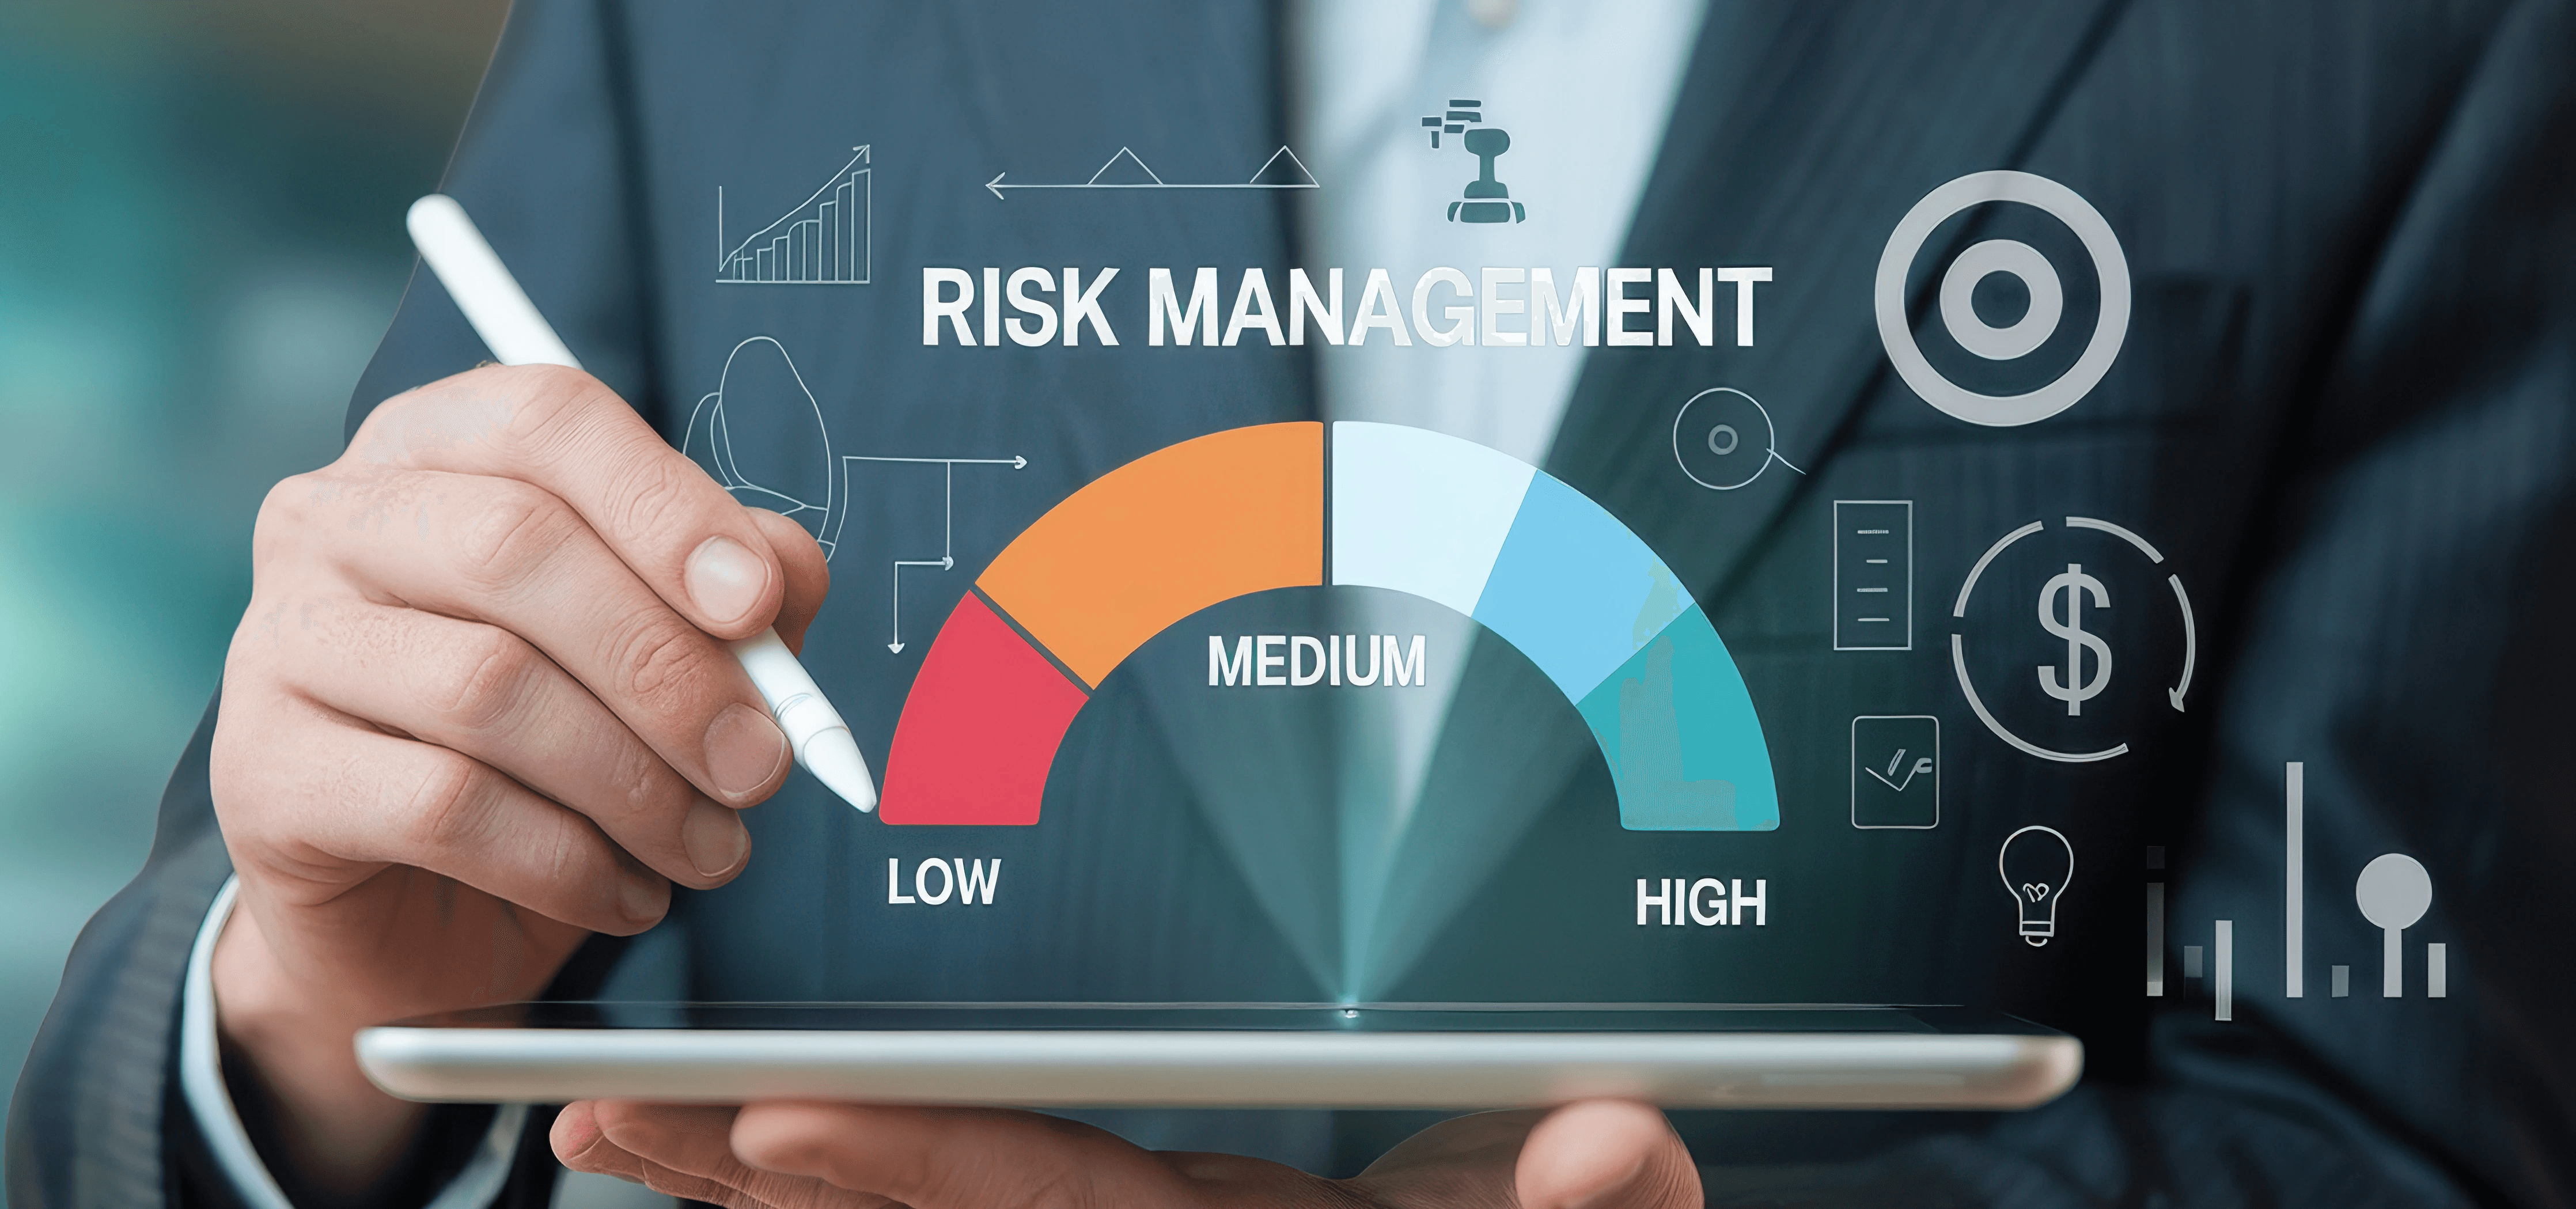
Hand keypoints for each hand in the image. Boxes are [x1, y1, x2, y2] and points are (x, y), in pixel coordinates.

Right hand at [208, 365, 826, 1195]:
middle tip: (762, 765)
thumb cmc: (552, 747)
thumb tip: (785, 578)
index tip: (758, 606)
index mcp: (436, 448)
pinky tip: (626, 893)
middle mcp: (334, 519)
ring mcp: (280, 642)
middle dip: (670, 668)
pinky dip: (569, 862)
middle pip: (517, 547)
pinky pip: (445, 806)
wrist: (416, 911)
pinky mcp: (266, 775)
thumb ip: (735, 595)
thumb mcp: (662, 649)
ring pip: (489, 686)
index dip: (666, 507)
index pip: (547, 419)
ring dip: (636, 784)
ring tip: (709, 847)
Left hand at [551, 1098, 1701, 1208]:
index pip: (1055, 1203)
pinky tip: (744, 1143)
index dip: (912, 1163)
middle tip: (591, 1114)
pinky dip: (842, 1179)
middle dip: (750, 1172)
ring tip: (603, 1122)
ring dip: (751, 1174)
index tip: (767, 1115)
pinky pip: (974, 1203)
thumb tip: (1609, 1151)